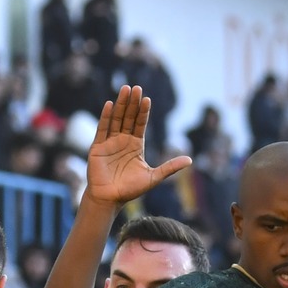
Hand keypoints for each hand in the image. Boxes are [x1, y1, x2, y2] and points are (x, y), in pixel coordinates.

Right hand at [85, 85, 191, 208]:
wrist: (109, 199)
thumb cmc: (130, 190)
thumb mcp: (153, 177)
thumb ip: (170, 167)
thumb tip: (190, 160)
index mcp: (135, 145)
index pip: (140, 124)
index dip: (143, 112)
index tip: (147, 99)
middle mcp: (123, 141)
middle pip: (128, 117)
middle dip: (132, 103)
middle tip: (136, 88)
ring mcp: (110, 143)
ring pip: (116, 119)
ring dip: (120, 104)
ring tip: (125, 89)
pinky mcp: (97, 147)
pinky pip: (102, 129)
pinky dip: (106, 117)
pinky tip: (109, 104)